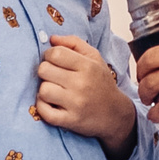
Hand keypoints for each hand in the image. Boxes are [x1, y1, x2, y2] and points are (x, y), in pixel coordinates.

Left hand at [36, 35, 136, 152]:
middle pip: (44, 70)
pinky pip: (44, 112)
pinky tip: (51, 104)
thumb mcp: (95, 58)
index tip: (54, 62)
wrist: (115, 114)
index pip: (55, 53)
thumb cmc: (101, 83)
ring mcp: (76, 103)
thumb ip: (74, 43)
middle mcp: (82, 84)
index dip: (49, 56)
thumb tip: (51, 39)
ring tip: (54, 91)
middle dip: (45, 72)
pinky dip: (43, 108)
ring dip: (45, 91)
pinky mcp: (71, 120)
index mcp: (87, 66)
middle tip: (54, 77)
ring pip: (43, 91)